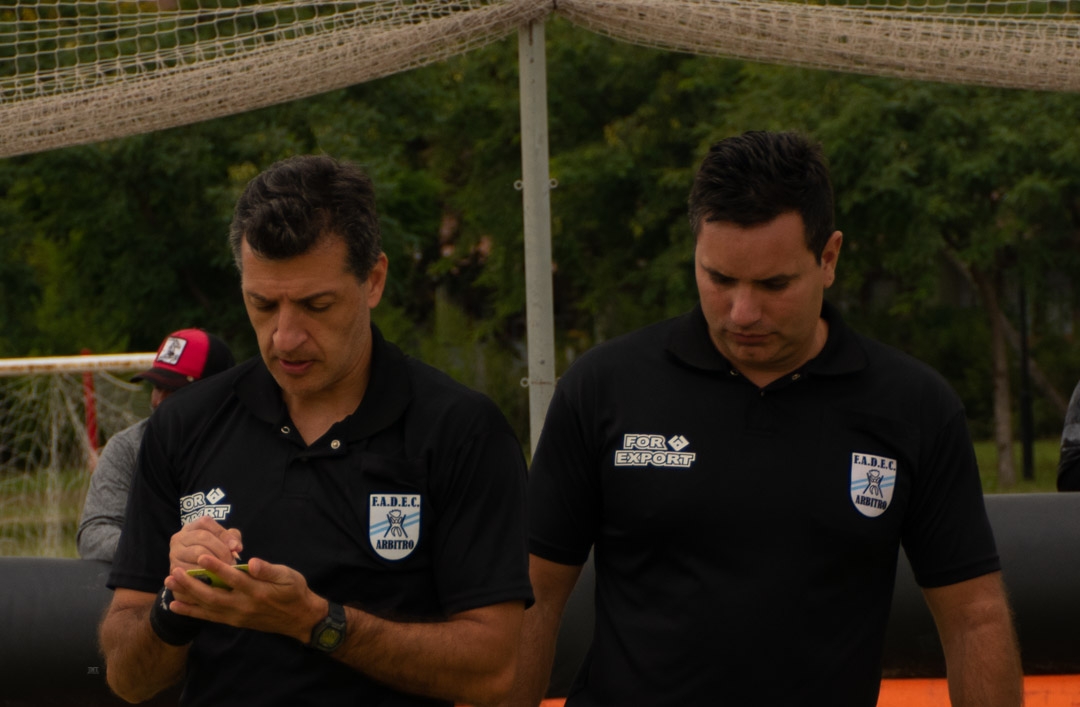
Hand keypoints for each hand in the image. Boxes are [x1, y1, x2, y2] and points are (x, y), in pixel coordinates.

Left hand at [163, 556, 326, 642]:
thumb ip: (268, 569)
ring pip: (207, 607)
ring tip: (169, 584)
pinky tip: (176, 605)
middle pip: (213, 595)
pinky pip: (209, 617)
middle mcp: (244, 606)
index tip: (201, 556)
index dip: (217, 567)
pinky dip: (191, 612)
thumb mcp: (288, 576)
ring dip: (186, 596)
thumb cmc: (294, 591)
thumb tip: (251, 562)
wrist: (298, 618)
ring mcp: (236, 615)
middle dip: (191, 584)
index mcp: (258, 591)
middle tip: (174, 571)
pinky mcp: (233, 621)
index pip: (233, 578)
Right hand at [168, 516, 242, 571]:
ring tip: (226, 569)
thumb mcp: (221, 542)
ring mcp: (174, 553)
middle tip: (232, 561)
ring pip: (198, 552)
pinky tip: (215, 577)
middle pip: (203, 537)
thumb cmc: (212, 555)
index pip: (206, 522)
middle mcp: (179, 537)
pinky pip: (192, 569)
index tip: (237, 548)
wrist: (194, 576)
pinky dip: (206, 573)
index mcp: (192, 527)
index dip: (223, 534)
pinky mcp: (174, 568)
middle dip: (221, 549)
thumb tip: (236, 547)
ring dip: (215, 562)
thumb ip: (231, 539)